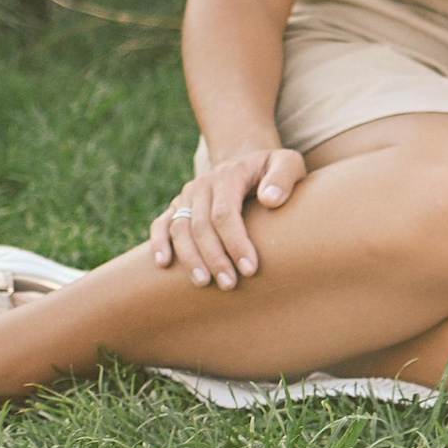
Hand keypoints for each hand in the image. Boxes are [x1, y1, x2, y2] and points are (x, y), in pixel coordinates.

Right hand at [150, 145, 305, 288]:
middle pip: (201, 226)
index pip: (225, 213)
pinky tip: (163, 265)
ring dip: (190, 258)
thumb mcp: (289, 164)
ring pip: (179, 229)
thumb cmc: (274, 171)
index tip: (250, 268)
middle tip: (230, 284)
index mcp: (229, 174)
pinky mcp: (177, 206)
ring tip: (204, 283)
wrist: (250, 164)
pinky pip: (161, 224)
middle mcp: (203, 184)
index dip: (235, 242)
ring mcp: (187, 195)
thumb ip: (284, 177)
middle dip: (215, 258)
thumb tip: (270, 199)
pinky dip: (159, 243)